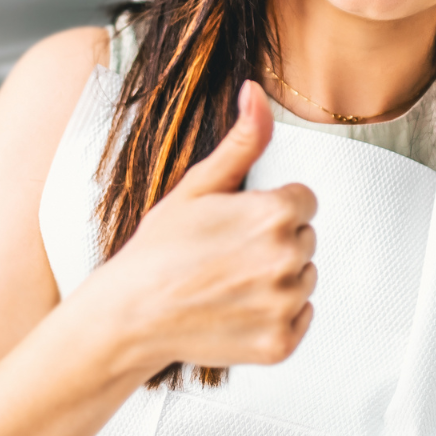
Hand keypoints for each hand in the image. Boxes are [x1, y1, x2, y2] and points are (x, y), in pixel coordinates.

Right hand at [75, 81, 317, 373]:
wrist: (129, 316)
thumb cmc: (158, 250)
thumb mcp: (198, 186)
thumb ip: (242, 141)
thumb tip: (256, 91)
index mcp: (274, 213)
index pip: (303, 201)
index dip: (267, 209)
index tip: (235, 225)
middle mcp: (287, 259)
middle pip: (305, 239)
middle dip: (274, 243)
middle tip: (225, 255)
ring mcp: (285, 305)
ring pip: (304, 279)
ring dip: (276, 281)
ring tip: (228, 283)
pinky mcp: (281, 344)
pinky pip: (302, 319)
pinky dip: (276, 318)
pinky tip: (237, 310)